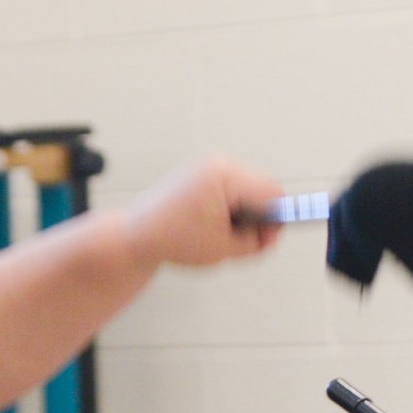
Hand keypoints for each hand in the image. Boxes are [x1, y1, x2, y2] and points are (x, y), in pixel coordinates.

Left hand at [128, 157, 281, 267]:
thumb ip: (258, 242)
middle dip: (261, 216)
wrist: (136, 234)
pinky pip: (236, 187)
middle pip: (264, 188)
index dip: (276, 220)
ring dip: (248, 211)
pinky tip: (217, 222)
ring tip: (224, 232)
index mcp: (224, 177)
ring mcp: (211, 165)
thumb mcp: (226, 249)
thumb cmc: (172, 239)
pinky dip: (234, 206)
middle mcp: (219, 164)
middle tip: (244, 241)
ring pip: (252, 189)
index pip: (273, 194)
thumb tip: (273, 232)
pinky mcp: (205, 172)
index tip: (268, 238)